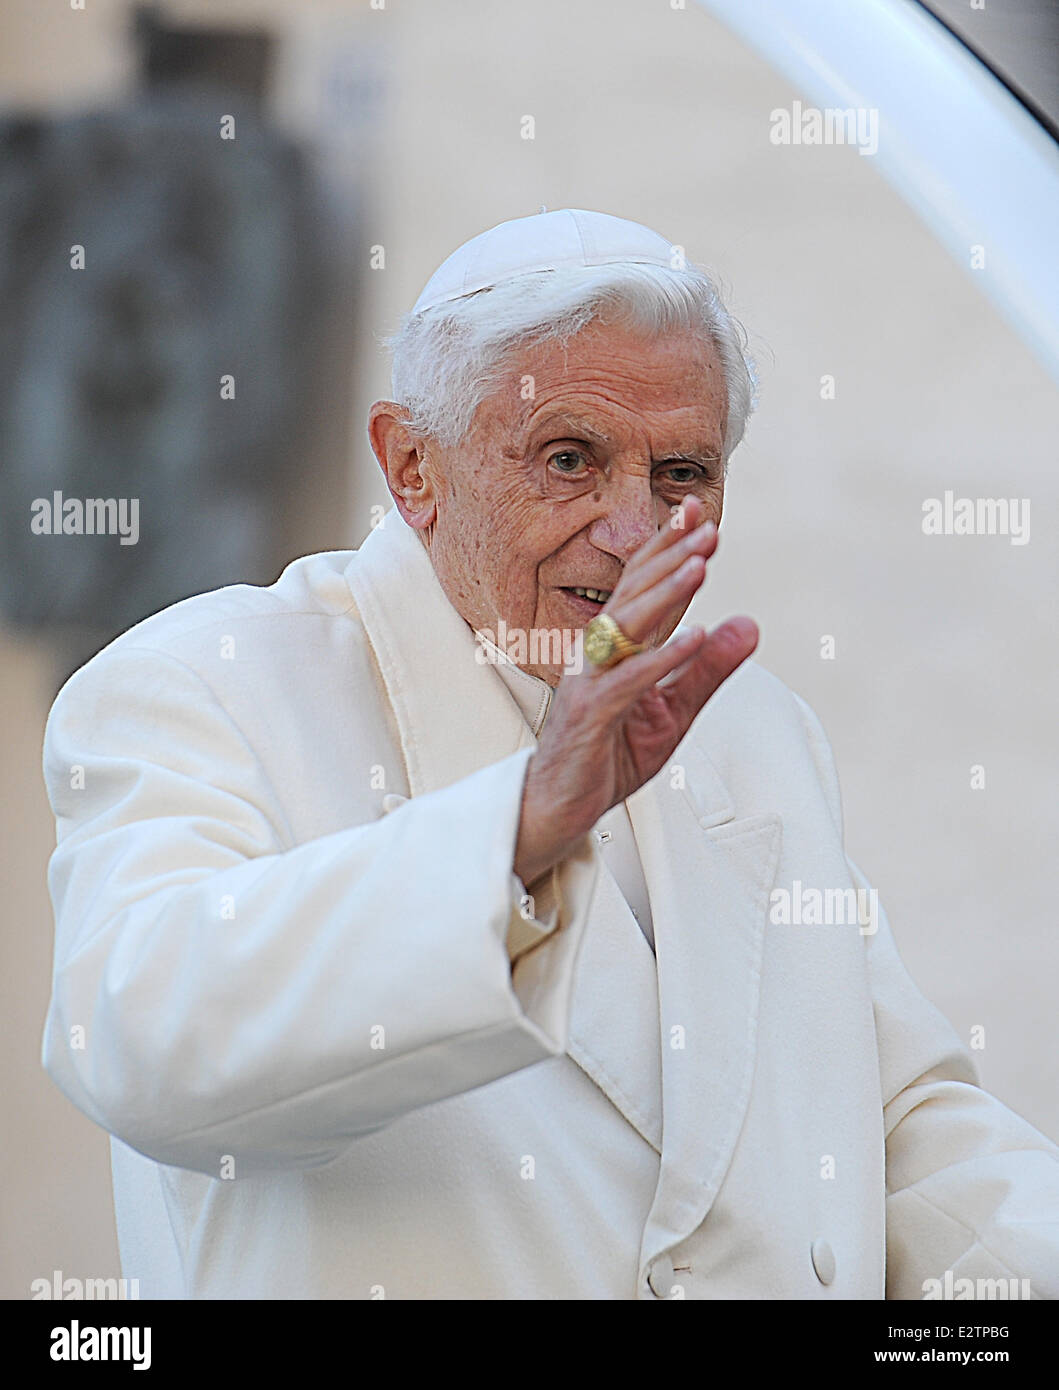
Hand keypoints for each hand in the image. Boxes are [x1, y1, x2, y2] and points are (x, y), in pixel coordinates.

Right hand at [514, 496, 757, 885]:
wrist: (563, 805)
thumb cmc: (609, 754)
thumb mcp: (674, 711)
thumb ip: (708, 669)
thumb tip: (748, 624)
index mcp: (617, 648)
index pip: (643, 587)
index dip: (668, 549)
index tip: (697, 514)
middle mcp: (599, 654)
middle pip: (634, 593)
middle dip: (671, 557)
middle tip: (706, 526)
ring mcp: (590, 681)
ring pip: (627, 626)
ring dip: (666, 594)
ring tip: (701, 566)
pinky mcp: (590, 715)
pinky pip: (628, 681)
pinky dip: (661, 658)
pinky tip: (693, 638)